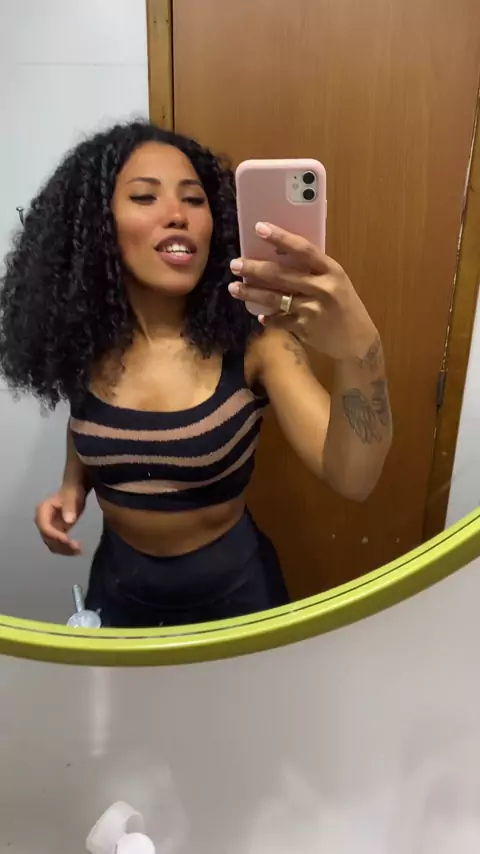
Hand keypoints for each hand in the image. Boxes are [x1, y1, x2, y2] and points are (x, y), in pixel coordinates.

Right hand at [35, 484, 85, 555]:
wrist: (74, 493)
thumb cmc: (72, 493)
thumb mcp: (72, 497)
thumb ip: (69, 507)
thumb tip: (68, 521)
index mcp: (42, 511)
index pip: (45, 527)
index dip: (55, 536)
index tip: (68, 540)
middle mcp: (41, 521)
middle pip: (47, 538)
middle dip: (61, 544)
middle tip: (77, 547)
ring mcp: (46, 528)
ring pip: (51, 544)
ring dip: (64, 550)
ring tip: (79, 550)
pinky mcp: (54, 534)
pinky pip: (57, 545)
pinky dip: (65, 549)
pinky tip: (77, 550)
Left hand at [229, 222, 377, 360]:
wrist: (358, 340)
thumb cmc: (344, 305)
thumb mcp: (336, 281)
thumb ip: (313, 270)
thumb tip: (278, 256)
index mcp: (331, 271)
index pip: (303, 249)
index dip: (281, 238)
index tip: (260, 228)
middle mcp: (322, 288)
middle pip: (281, 275)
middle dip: (254, 269)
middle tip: (235, 263)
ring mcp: (312, 310)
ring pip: (274, 299)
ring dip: (251, 293)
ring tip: (234, 287)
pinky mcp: (304, 329)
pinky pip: (278, 320)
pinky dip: (267, 317)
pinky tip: (259, 314)